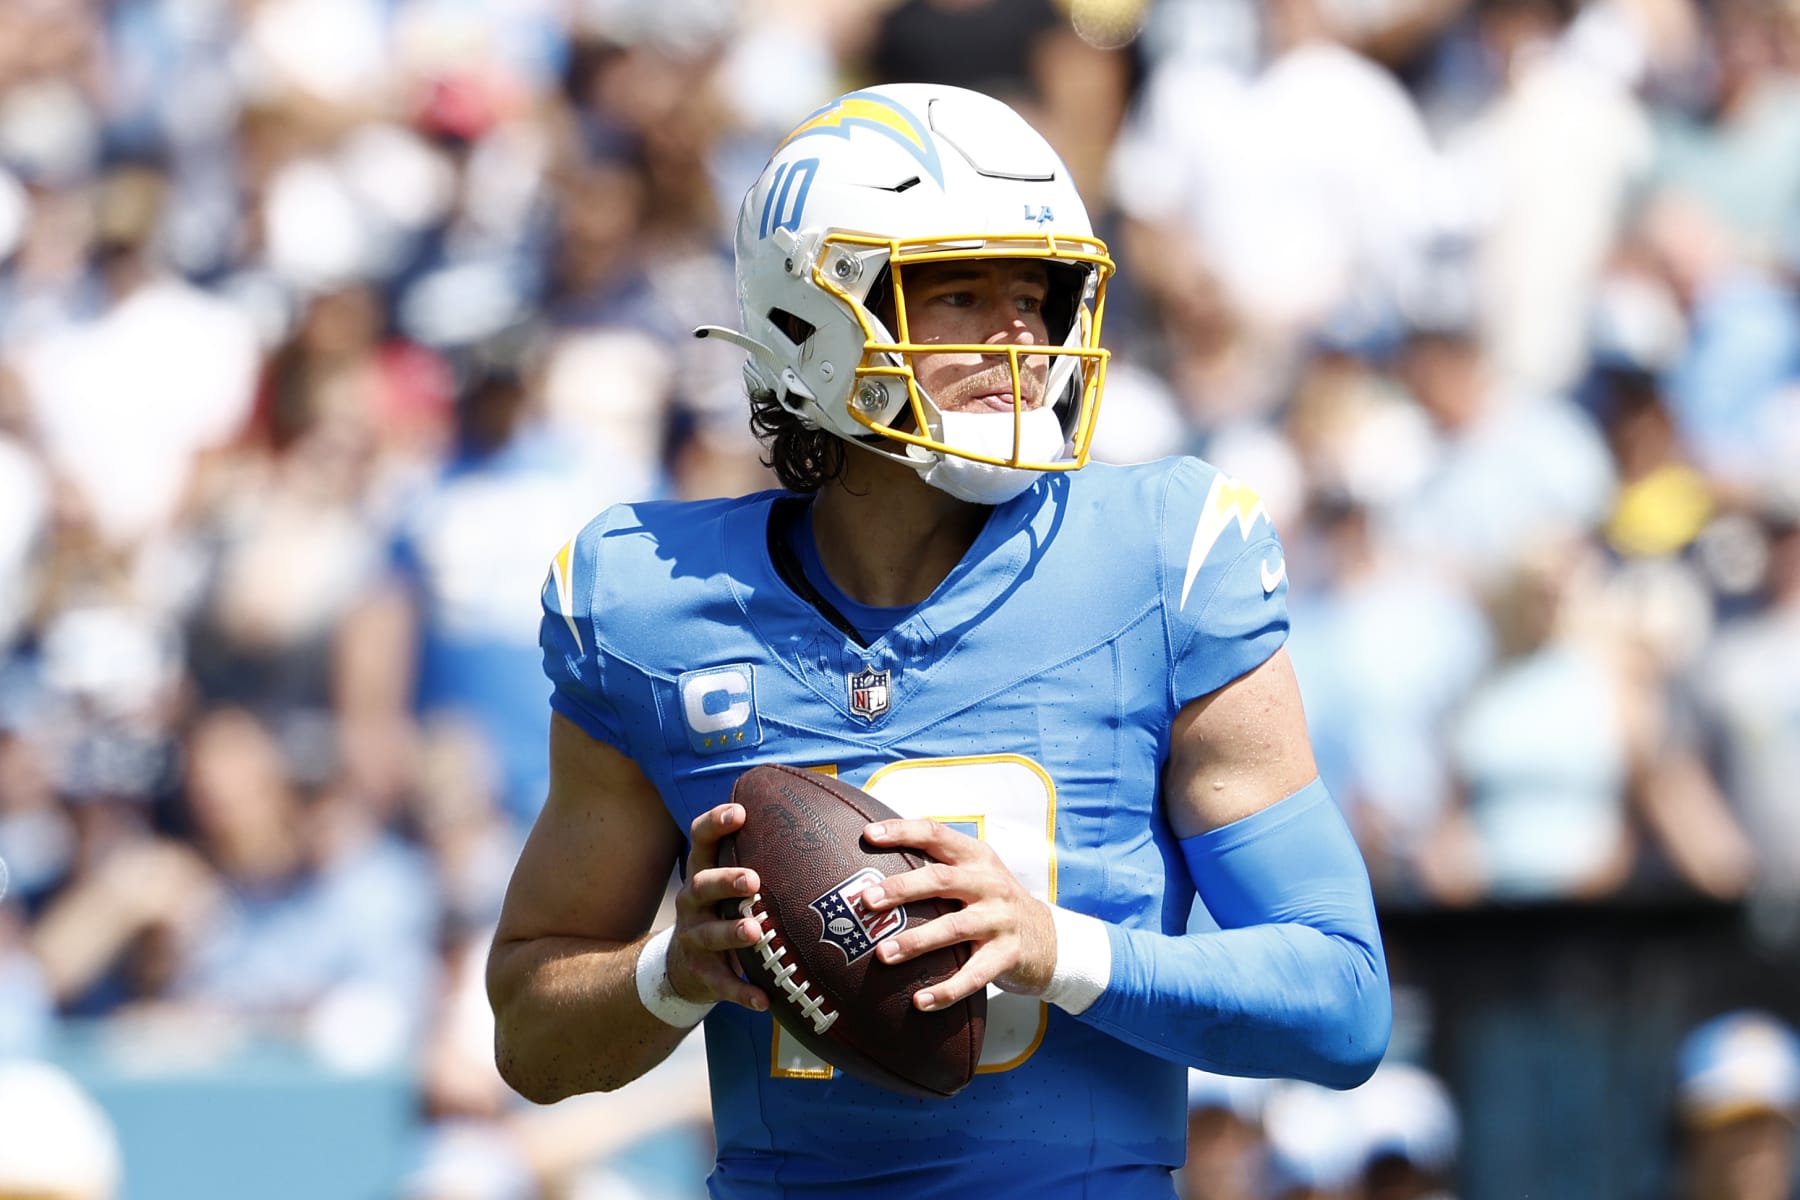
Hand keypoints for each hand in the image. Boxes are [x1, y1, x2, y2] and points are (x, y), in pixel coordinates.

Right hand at [666, 803, 768, 1012]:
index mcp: (703, 873)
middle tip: (753, 880)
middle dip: (726, 880)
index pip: (700, 840)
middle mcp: (692, 902)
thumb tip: (820, 821)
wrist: (683, 968)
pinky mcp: (702, 974)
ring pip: (709, 934)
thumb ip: (760, 859)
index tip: (739, 812)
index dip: (715, 824)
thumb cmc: (723, 912)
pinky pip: (722, 985)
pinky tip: (764, 1001)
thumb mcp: (729, 885)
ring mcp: (694, 939)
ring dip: (732, 933)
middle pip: (701, 884)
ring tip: (755, 932)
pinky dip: (742, 993)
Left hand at [859, 819, 1055, 1011]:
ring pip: (953, 928)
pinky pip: (974, 975)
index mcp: (976, 858)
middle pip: (941, 880)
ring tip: (884, 954)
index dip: (902, 832)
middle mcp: (989, 884)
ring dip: (916, 942)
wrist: (1048, 937)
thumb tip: (875, 867)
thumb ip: (938, 865)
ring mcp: (1000, 919)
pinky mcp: (1007, 955)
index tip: (869, 836)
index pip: (936, 834)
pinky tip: (920, 1002)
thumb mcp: (976, 873)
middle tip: (867, 900)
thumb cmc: (995, 902)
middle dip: (902, 889)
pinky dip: (946, 990)